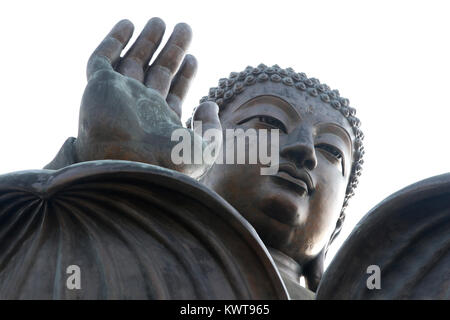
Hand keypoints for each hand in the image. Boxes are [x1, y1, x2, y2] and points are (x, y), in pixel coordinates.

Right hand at [74, 18, 220, 177]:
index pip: (174, 92)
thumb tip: (210, 105)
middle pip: (158, 72)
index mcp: (162, 122)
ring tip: (161, 20)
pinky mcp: (99, 86)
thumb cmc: (169, 166)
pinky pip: (102, 59)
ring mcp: (119, 96)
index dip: (184, 75)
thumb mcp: (204, 151)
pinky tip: (128, 24)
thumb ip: (212, 128)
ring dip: (147, 40)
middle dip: (171, 50)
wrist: (129, 168)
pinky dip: (113, 40)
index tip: (194, 58)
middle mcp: (140, 108)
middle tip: (185, 28)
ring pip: (133, 61)